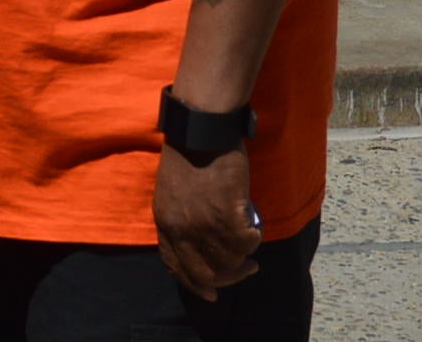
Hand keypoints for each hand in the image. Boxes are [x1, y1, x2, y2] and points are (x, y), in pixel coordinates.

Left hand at [154, 144, 261, 300]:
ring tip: (252, 247)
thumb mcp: (172, 191)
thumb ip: (181, 217)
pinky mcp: (226, 213)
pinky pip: (245, 241)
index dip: (195, 284)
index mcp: (165, 223)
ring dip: (244, 260)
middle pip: (205, 273)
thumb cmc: (189, 152)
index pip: (176, 267)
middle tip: (245, 270)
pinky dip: (253, 239)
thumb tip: (198, 239)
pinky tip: (255, 230)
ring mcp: (203, 224)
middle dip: (227, 279)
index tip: (211, 292)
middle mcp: (182, 230)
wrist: (200, 128)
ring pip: (229, 260)